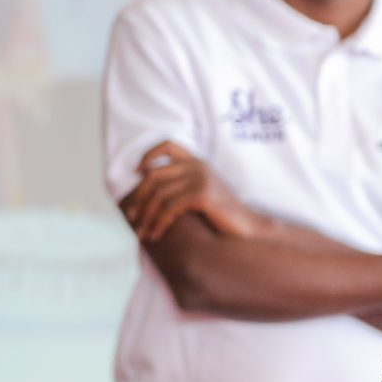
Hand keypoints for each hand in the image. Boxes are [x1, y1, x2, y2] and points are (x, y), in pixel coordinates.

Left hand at [120, 142, 264, 242]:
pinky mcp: (203, 195)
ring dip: (146, 217)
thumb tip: (146, 193)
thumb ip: (181, 186)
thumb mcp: (202, 193)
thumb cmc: (222, 216)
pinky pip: (170, 209)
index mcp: (197, 162)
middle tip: (132, 218)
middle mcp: (198, 166)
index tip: (137, 172)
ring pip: (159, 195)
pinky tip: (155, 235)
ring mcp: (201, 179)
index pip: (167, 145)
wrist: (248, 228)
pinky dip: (158, 224)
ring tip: (141, 234)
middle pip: (154, 175)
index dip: (148, 155)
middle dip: (139, 198)